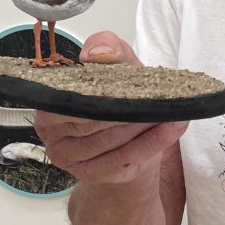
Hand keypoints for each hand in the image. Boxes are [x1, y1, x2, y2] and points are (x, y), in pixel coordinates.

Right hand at [34, 31, 187, 185]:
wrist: (127, 144)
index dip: (104, 87)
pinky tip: (174, 127)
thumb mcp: (117, 69)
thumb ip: (108, 51)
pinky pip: (126, 157)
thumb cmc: (118, 102)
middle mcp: (52, 131)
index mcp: (50, 101)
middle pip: (93, 118)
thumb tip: (96, 54)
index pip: (74, 94)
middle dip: (129, 107)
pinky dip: (154, 141)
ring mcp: (70, 157)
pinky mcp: (92, 173)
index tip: (131, 77)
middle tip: (159, 96)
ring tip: (170, 110)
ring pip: (111, 139)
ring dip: (144, 124)